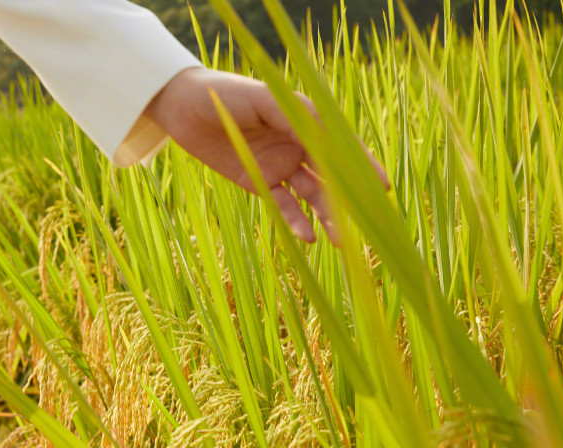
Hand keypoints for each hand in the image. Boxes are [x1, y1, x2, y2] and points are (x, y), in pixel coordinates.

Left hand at [145, 67, 383, 242]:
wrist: (182, 105)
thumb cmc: (224, 93)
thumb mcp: (262, 99)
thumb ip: (294, 116)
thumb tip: (327, 137)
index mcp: (303, 118)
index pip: (339, 145)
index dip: (361, 166)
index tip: (380, 187)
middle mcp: (297, 142)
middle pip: (329, 174)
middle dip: (347, 198)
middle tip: (365, 223)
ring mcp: (279, 163)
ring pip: (311, 193)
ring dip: (325, 214)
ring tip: (338, 239)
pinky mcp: (257, 181)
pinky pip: (282, 204)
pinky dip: (295, 220)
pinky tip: (307, 237)